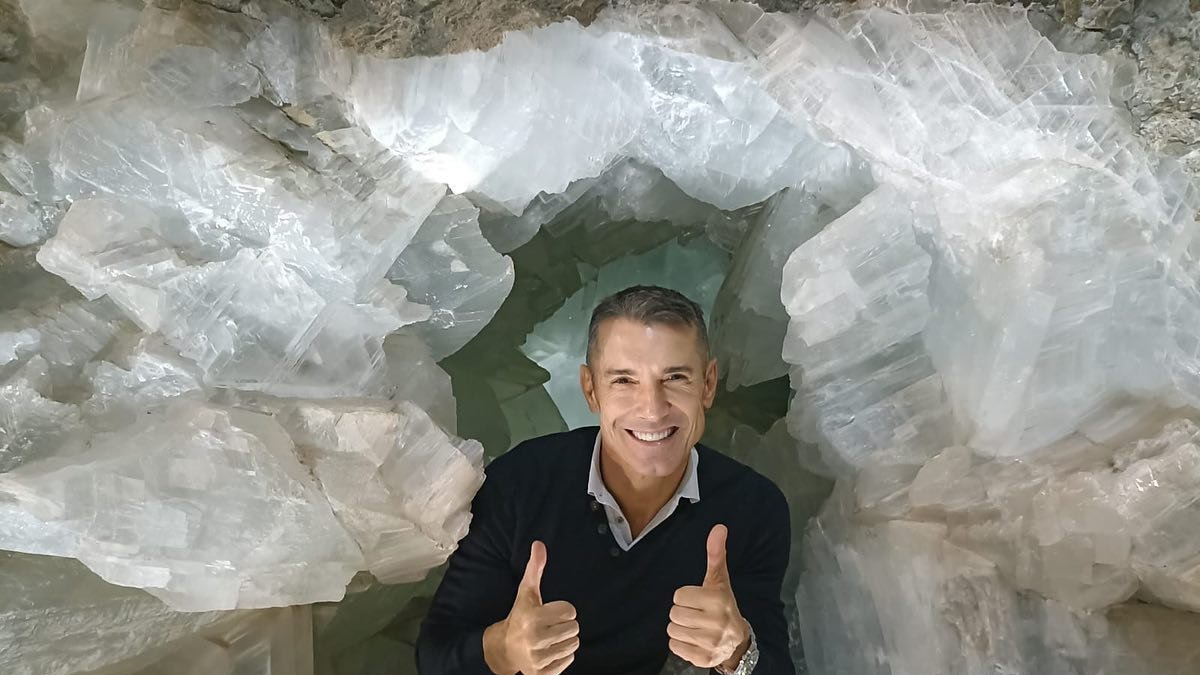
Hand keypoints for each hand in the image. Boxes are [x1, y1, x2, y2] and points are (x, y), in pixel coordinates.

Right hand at [483, 541, 579, 674]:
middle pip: (574, 628)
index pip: (570, 611)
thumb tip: (539, 544)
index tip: (550, 612)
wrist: (503, 649)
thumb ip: (535, 568)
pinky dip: (562, 655)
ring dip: (565, 640)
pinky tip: (549, 650)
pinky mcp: (543, 673)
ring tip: (550, 637)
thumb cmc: (519, 617)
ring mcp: (539, 659)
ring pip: (573, 644)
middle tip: (550, 625)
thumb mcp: (526, 592)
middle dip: (564, 625)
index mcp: (532, 618)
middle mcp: (535, 639)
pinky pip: (568, 660)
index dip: (562, 610)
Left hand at [667, 524, 750, 669]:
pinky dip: (681, 644)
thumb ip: (716, 554)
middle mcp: (716, 622)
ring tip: (695, 627)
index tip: (698, 600)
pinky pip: (675, 647)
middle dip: (682, 613)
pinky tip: (694, 640)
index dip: (685, 597)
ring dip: (680, 629)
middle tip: (696, 614)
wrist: (737, 641)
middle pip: (674, 614)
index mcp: (717, 599)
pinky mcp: (703, 658)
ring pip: (672, 630)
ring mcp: (710, 643)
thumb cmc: (724, 605)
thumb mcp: (720, 580)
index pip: (678, 596)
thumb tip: (719, 528)